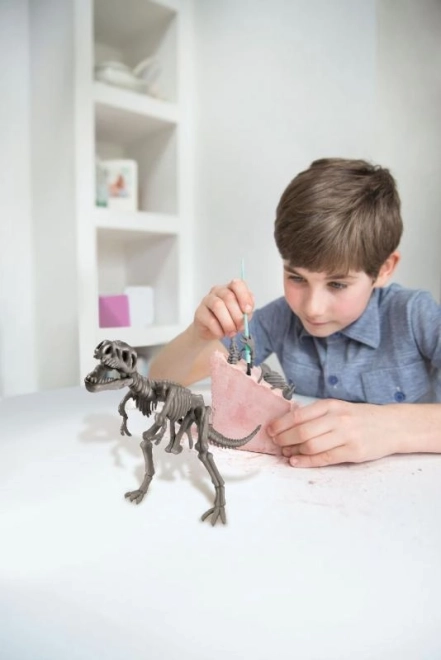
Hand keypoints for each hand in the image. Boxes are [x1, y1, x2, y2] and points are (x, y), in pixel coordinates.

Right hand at [193, 279, 254, 340]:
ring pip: (218, 306)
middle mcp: (218, 291)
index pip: (237, 284)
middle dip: (237, 315)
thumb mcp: (243, 315)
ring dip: (227, 322)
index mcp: (231, 289)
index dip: (244, 297)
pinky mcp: (199, 312)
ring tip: (231, 332)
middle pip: (228, 297)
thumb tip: (246, 312)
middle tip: (240, 327)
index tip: (247, 310)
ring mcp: (207, 300)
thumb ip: (246, 312)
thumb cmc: (230, 319)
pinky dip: (218, 330)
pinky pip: (210, 320)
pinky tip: (221, 334)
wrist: (214, 331)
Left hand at [267, 399, 399, 466]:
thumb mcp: (338, 408)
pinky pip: (324, 458)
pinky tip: (296, 462)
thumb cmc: (360, 417)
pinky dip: (306, 462)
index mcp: (331, 405)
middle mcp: (338, 419)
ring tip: (285, 453)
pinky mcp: (352, 452)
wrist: (391, 425)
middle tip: (275, 443)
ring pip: (311, 445)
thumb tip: (287, 423)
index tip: (270, 430)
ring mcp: (346, 436)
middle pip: (302, 431)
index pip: (298, 415)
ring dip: (293, 451)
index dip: (281, 424)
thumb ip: (316, 414)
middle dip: (284, 439)